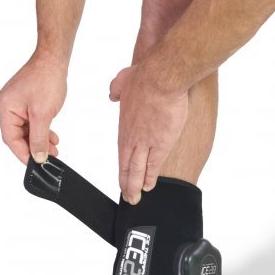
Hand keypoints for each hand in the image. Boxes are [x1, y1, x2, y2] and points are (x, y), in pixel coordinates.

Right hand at [0, 53, 66, 163]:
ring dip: (39, 140)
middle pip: (17, 136)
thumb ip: (39, 138)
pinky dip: (41, 130)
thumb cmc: (46, 80)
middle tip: (49, 158)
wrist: (53, 60)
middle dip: (34, 147)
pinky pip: (31, 122)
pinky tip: (52, 137)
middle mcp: (7, 106)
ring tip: (54, 149)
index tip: (35, 165)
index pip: (10, 139)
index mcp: (5, 108)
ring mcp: (16, 104)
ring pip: (26, 130)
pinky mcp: (26, 102)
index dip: (23, 153)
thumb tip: (38, 156)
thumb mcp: (43, 114)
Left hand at [110, 65, 187, 203]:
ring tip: (135, 198)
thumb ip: (117, 89)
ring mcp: (147, 142)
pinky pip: (154, 166)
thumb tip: (112, 94)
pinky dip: (151, 178)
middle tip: (126, 196)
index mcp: (125, 125)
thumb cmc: (145, 77)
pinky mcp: (162, 143)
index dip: (121, 167)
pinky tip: (149, 187)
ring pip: (138, 170)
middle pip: (126, 166)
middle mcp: (133, 137)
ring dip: (135, 185)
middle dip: (125, 183)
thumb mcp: (123, 80)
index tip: (121, 178)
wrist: (161, 78)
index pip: (121, 152)